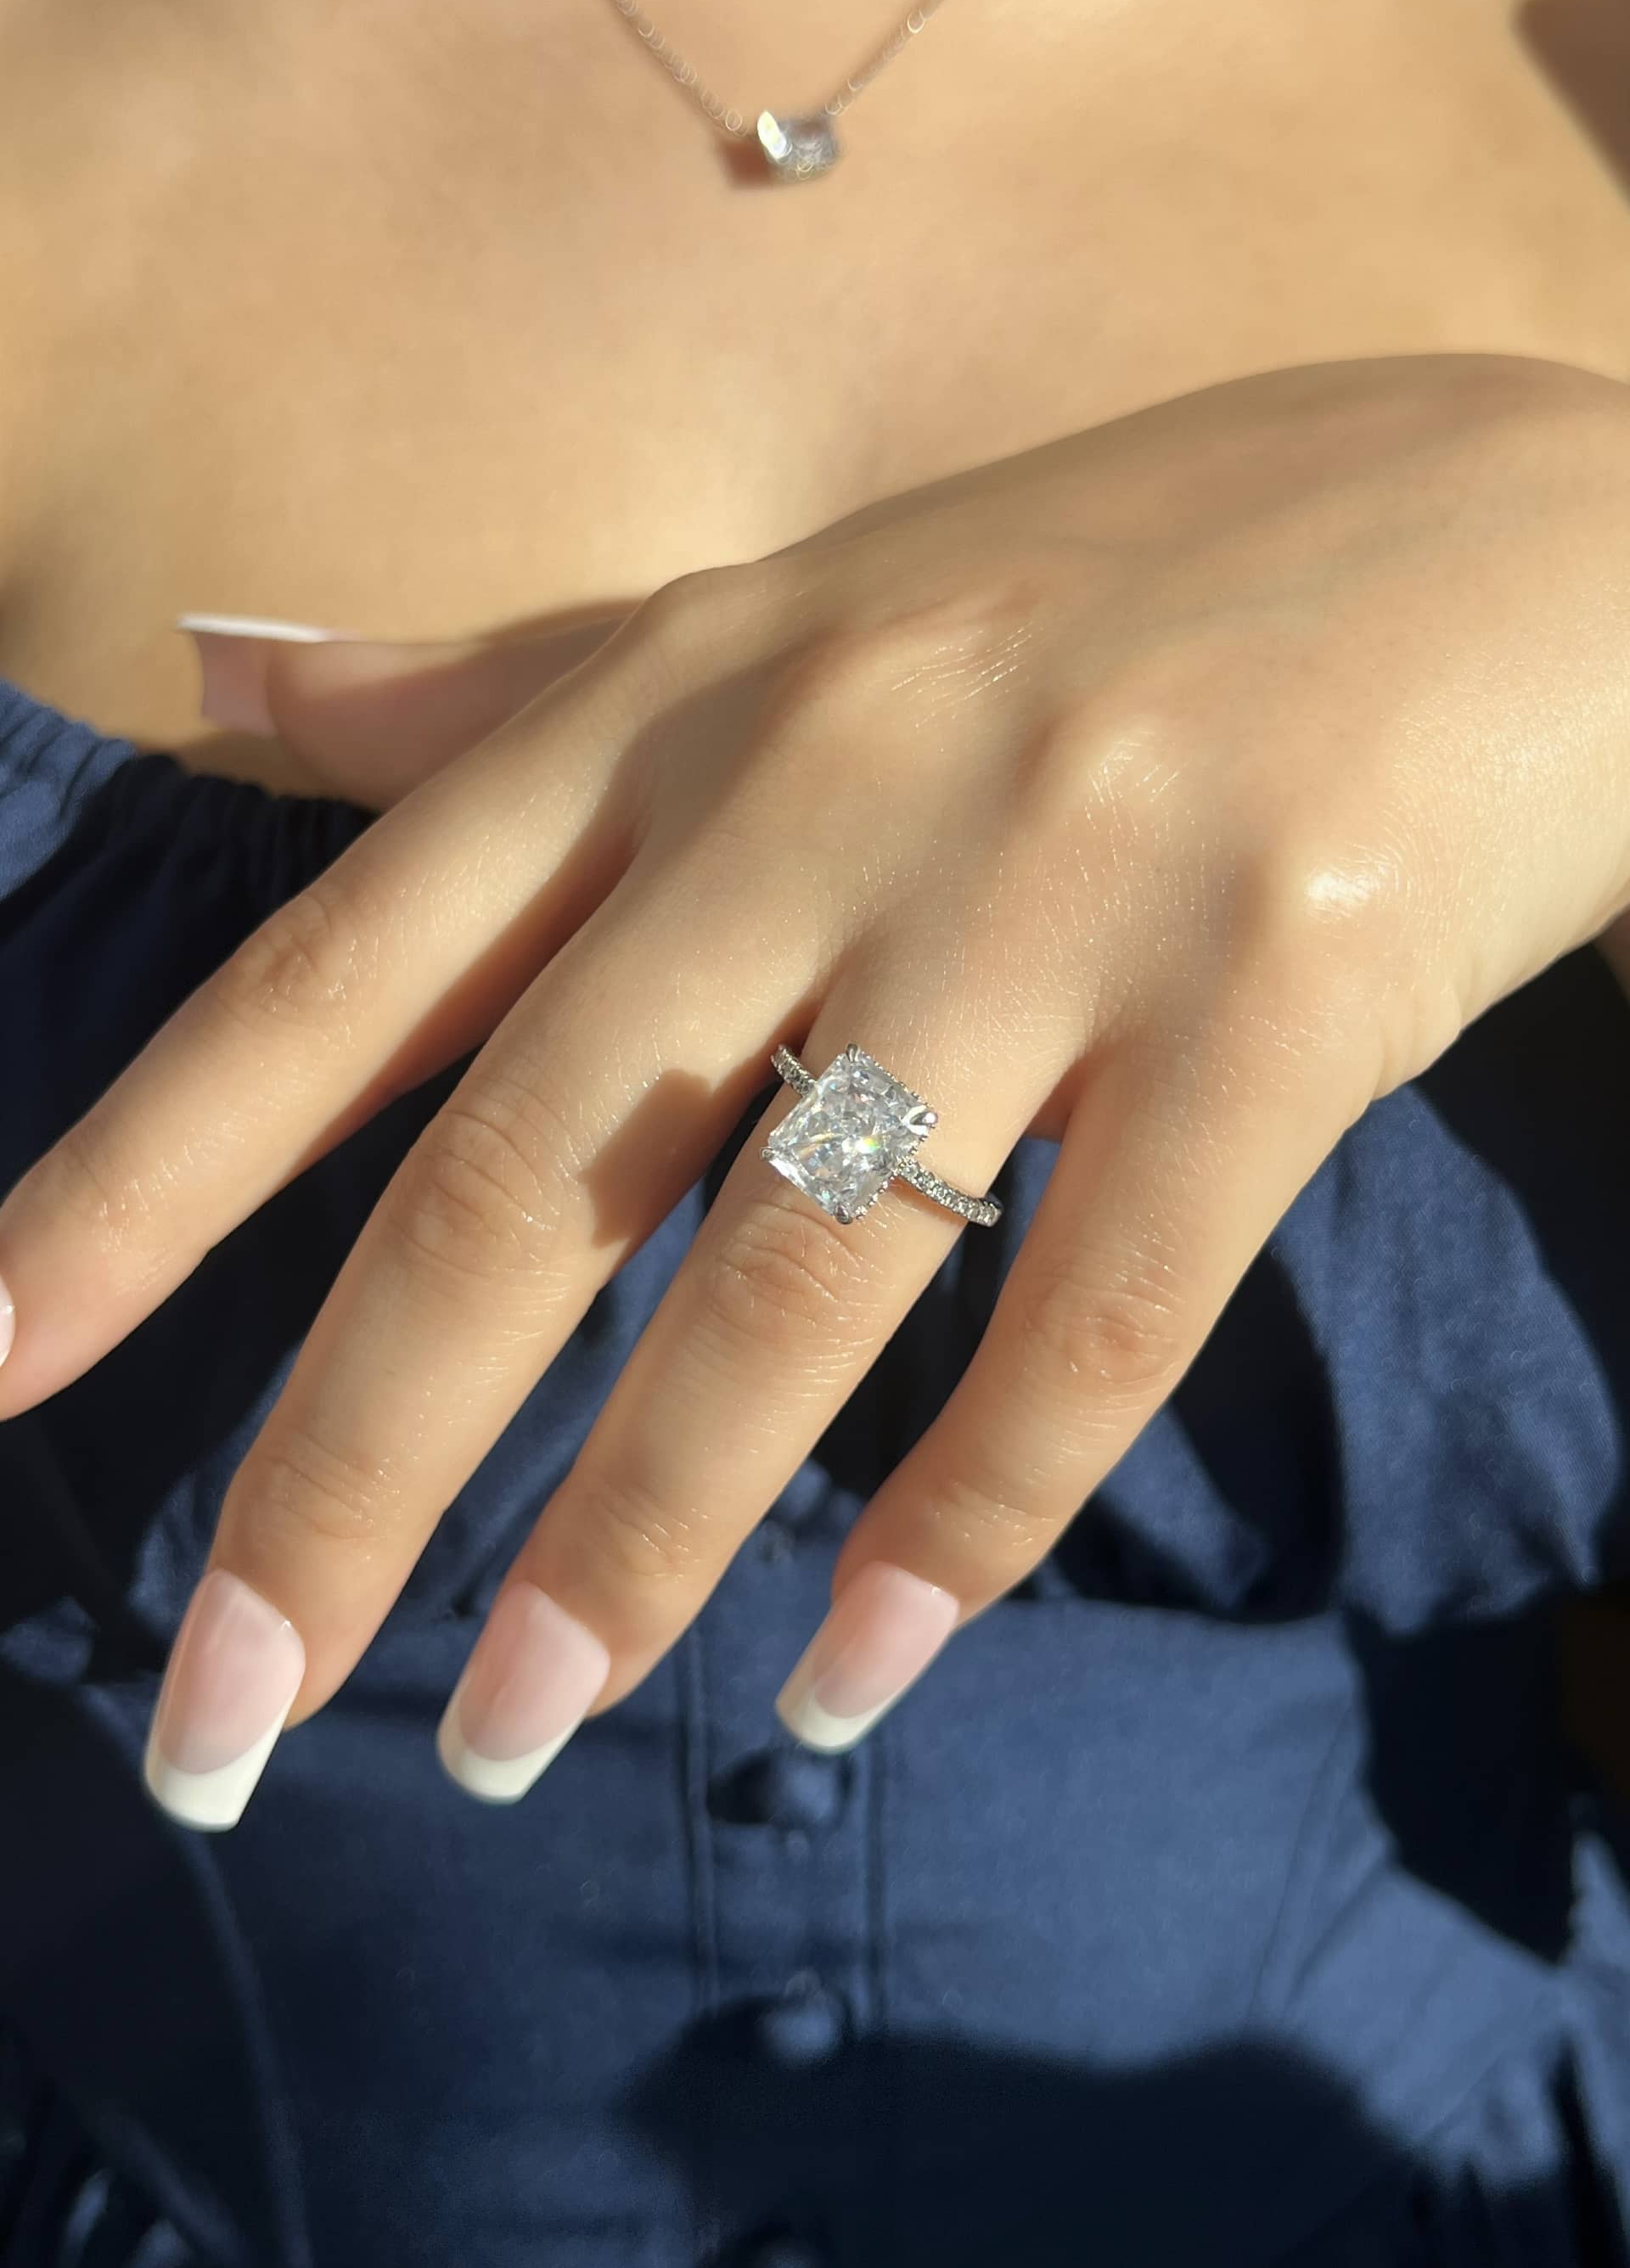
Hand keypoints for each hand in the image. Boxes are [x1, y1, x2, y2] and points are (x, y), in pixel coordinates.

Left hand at [4, 353, 1628, 1827]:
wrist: (1512, 526)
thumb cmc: (1118, 582)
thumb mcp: (771, 613)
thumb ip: (489, 683)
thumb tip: (212, 669)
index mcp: (678, 701)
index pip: (344, 976)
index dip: (138, 1184)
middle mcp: (829, 783)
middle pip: (522, 1178)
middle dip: (345, 1473)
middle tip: (212, 1724)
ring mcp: (1058, 886)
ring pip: (790, 1282)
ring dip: (630, 1548)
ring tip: (509, 1741)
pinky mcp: (1281, 995)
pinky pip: (1092, 1319)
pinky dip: (963, 1527)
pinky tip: (857, 1684)